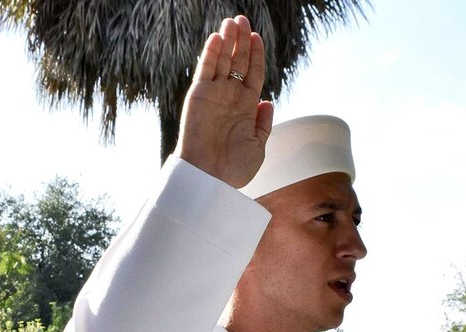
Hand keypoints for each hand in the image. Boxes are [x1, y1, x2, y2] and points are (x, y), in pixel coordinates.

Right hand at [176, 15, 274, 187]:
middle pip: (237, 61)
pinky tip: (217, 36)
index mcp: (245, 108)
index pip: (252, 73)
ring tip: (232, 21)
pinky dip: (211, 52)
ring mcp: (213, 95)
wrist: (208, 179)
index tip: (257, 37)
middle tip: (243, 19)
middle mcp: (229, 98)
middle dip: (241, 40)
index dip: (255, 54)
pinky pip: (205, 69)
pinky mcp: (198, 95)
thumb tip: (267, 101)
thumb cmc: (232, 170)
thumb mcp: (258, 147)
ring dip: (227, 40)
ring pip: (221, 60)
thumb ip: (264, 124)